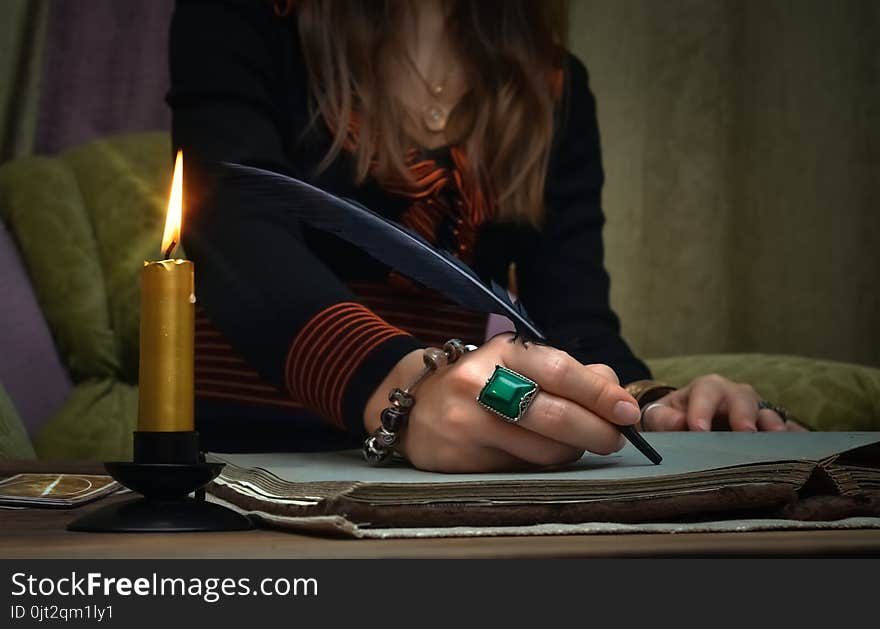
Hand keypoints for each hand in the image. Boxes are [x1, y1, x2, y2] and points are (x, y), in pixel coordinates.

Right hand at [364, 333, 642, 471]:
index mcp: (501, 353)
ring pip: (541, 450)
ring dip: (572, 451)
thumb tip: (614, 390)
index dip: (599, 393)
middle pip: (553, 415)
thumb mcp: (519, 363)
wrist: (415, 406)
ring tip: (576, 444)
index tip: (628, 411)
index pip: (559, 370)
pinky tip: (541, 454)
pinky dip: (543, 464)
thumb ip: (570, 372)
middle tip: (616, 438)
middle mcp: (479, 384)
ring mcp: (466, 423)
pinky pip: (520, 469)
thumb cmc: (481, 382)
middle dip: (596, 431)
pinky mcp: (459, 458)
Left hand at [639, 374, 805, 431]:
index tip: (698, 430)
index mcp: (706, 388)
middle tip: (744, 433)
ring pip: (769, 413)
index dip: (702, 410)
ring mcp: (757, 412)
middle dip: (743, 415)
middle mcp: (735, 396)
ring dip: (773, 426)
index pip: (705, 392)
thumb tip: (677, 423)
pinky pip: (788, 433)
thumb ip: (663, 418)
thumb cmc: (673, 419)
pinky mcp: (771, 431)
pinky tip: (801, 452)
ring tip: (777, 441)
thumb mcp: (660, 416)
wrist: (686, 424)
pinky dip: (794, 440)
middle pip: (743, 399)